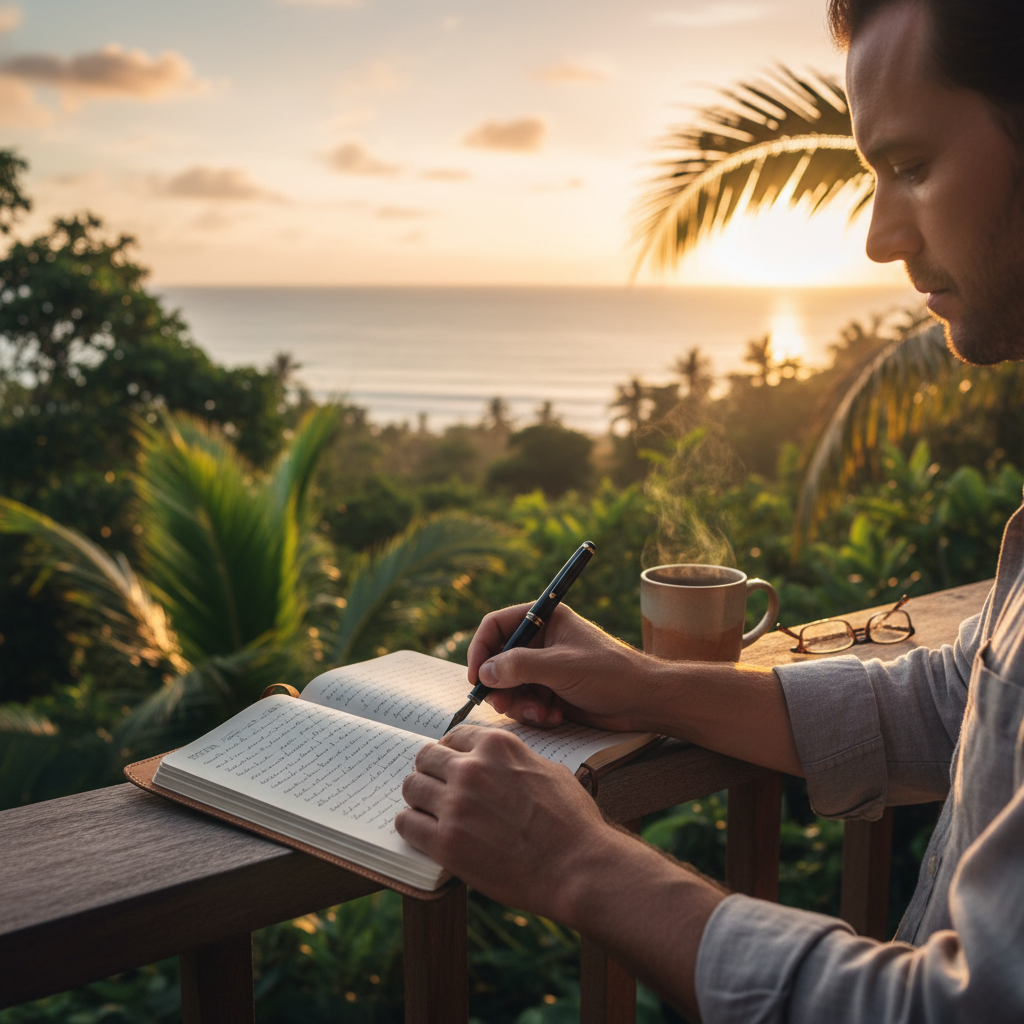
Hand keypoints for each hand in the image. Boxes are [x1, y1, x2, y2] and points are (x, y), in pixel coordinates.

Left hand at [396, 724, 725, 1017]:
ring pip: (411, 787)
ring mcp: (456, 805)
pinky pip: (407, 824)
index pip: (454, 735)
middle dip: (431, 771)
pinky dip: (411, 826)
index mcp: (497, 746)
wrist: (577, 867)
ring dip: (419, 798)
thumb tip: (498, 763)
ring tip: (430, 812)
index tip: (450, 765)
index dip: (451, 752)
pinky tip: (424, 833)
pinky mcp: (446, 842)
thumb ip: (514, 760)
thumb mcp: (548, 770)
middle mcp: (471, 768)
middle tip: (437, 789)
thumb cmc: (572, 821)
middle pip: (426, 757)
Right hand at [466, 603, 650, 731]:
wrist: (644, 701)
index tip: (476, 676)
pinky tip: (554, 718)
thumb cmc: (610, 674)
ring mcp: (546, 668)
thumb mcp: (561, 666)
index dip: (481, 649)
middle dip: (499, 685)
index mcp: (545, 620)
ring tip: (541, 713)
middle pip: (499, 659)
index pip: (497, 625)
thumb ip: (519, 666)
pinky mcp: (552, 691)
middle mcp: (542, 641)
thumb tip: (484, 672)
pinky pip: (526, 702)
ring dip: (519, 704)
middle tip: (503, 705)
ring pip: (510, 685)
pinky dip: (534, 713)